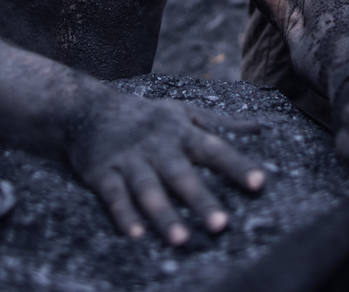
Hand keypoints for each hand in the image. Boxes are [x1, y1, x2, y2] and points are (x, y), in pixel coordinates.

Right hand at [68, 91, 266, 245]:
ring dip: (164, 214)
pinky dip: (124, 215)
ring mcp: (129, 159)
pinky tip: (136, 235)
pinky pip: (114, 196)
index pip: (214, 148)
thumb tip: (259, 129)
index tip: (259, 183)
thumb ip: (220, 124)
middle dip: (200, 199)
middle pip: (181, 174)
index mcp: (181, 131)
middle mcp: (157, 145)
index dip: (236, 165)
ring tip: (181, 240)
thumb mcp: (183, 112)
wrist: (89, 107)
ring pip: (148, 189)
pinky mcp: (102, 172)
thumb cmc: (148, 116)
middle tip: (221, 225)